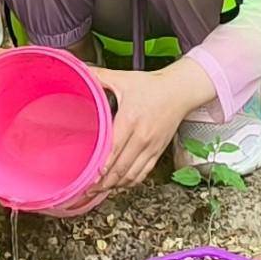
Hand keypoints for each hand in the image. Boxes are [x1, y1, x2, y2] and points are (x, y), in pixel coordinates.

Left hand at [82, 61, 203, 203]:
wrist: (180, 91)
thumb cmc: (152, 85)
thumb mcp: (123, 78)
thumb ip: (99, 76)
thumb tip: (80, 69)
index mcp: (130, 119)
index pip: (114, 149)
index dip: (101, 166)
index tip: (89, 176)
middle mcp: (142, 137)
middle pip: (121, 168)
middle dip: (104, 182)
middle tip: (88, 189)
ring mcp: (151, 147)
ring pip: (132, 175)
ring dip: (116, 185)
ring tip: (100, 190)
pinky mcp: (158, 151)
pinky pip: (144, 173)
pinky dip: (131, 182)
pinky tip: (120, 185)